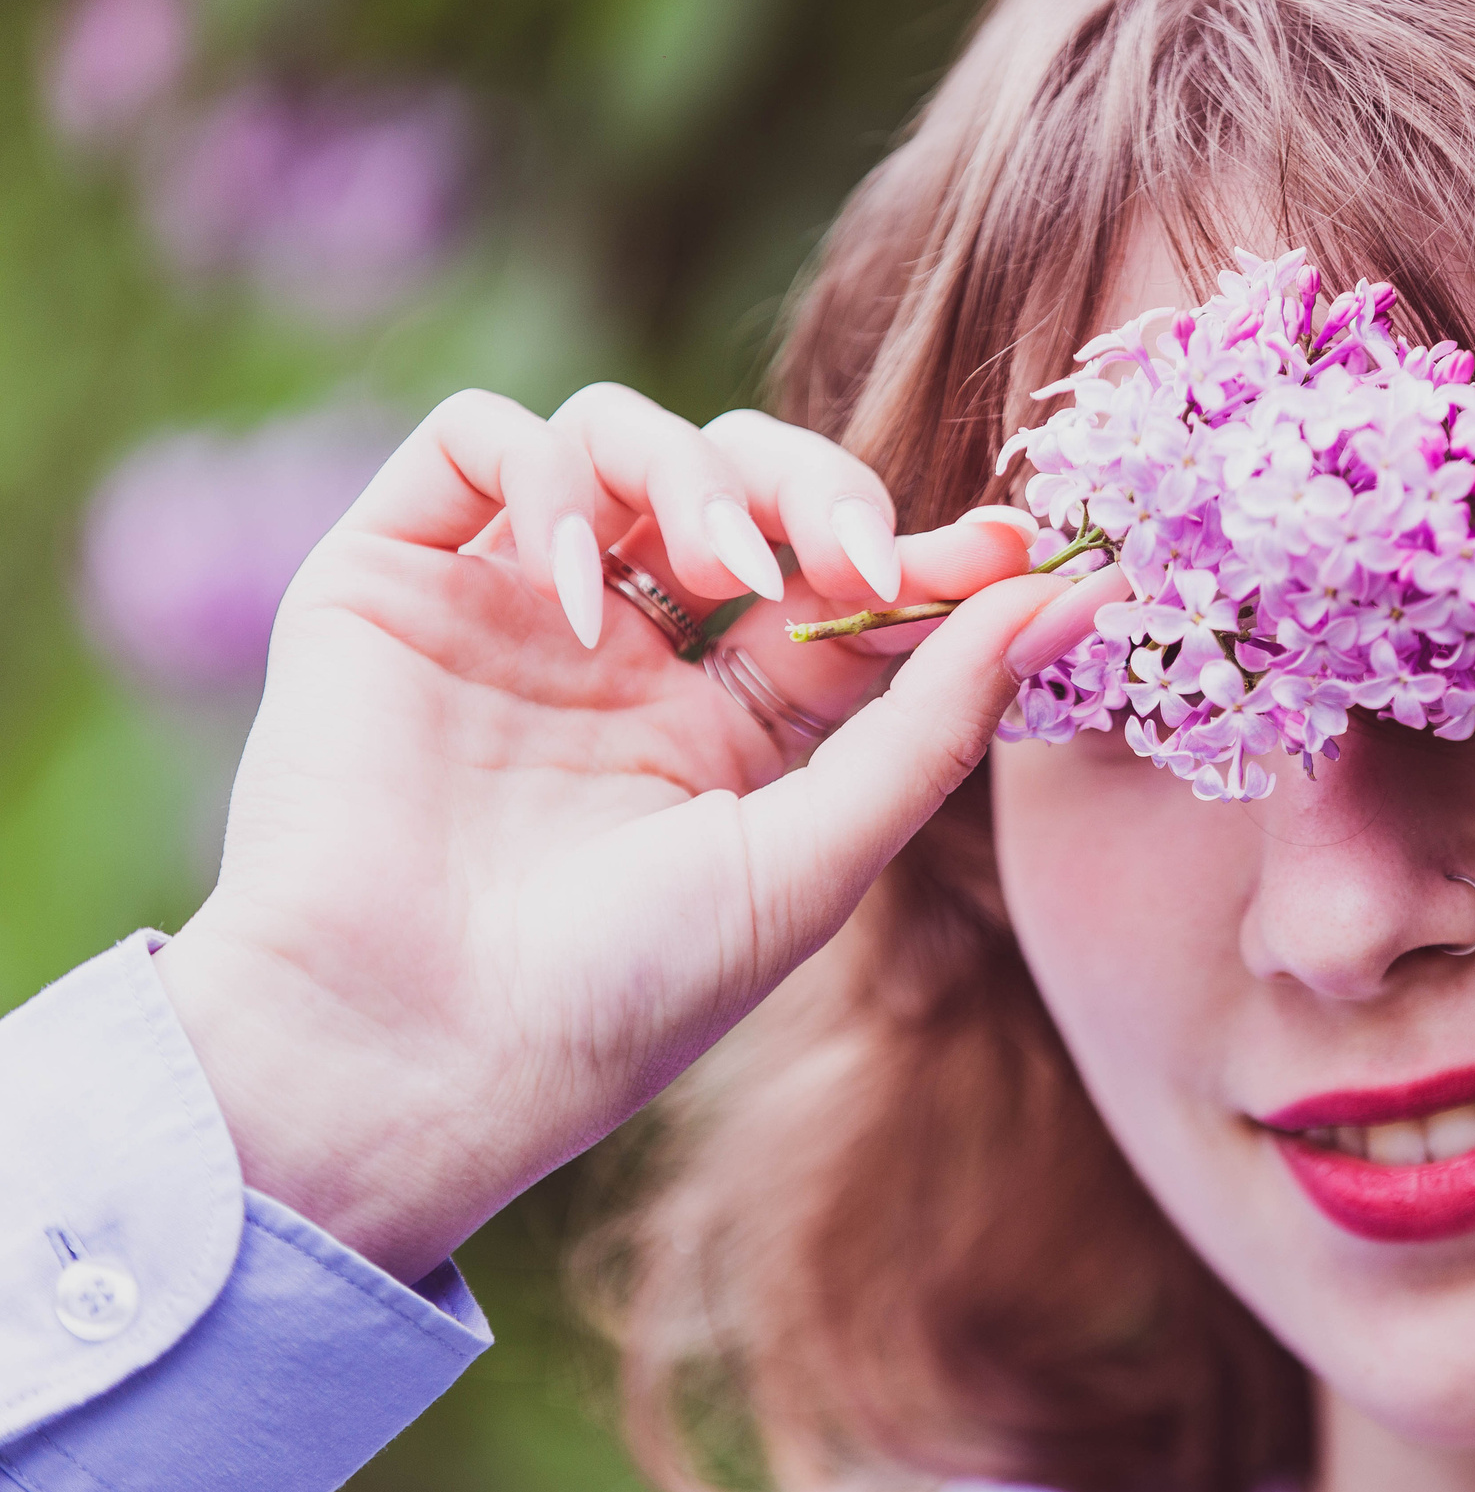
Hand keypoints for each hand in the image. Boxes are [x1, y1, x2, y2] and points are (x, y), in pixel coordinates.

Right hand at [151, 384, 1114, 1281]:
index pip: (842, 591)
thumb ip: (935, 723)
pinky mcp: (390, 578)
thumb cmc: (621, 993)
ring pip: (622, 437)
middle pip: (745, 485)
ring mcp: (507, 610)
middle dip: (821, 490)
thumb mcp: (814, 861)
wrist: (411, 1054)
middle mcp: (624, 658)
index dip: (925, 554)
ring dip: (696, 470)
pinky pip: (480, 442)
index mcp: (729, 731)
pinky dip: (544, 477)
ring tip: (716, 565)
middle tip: (853, 555)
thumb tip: (1067, 594)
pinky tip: (573, 592)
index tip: (1008, 545)